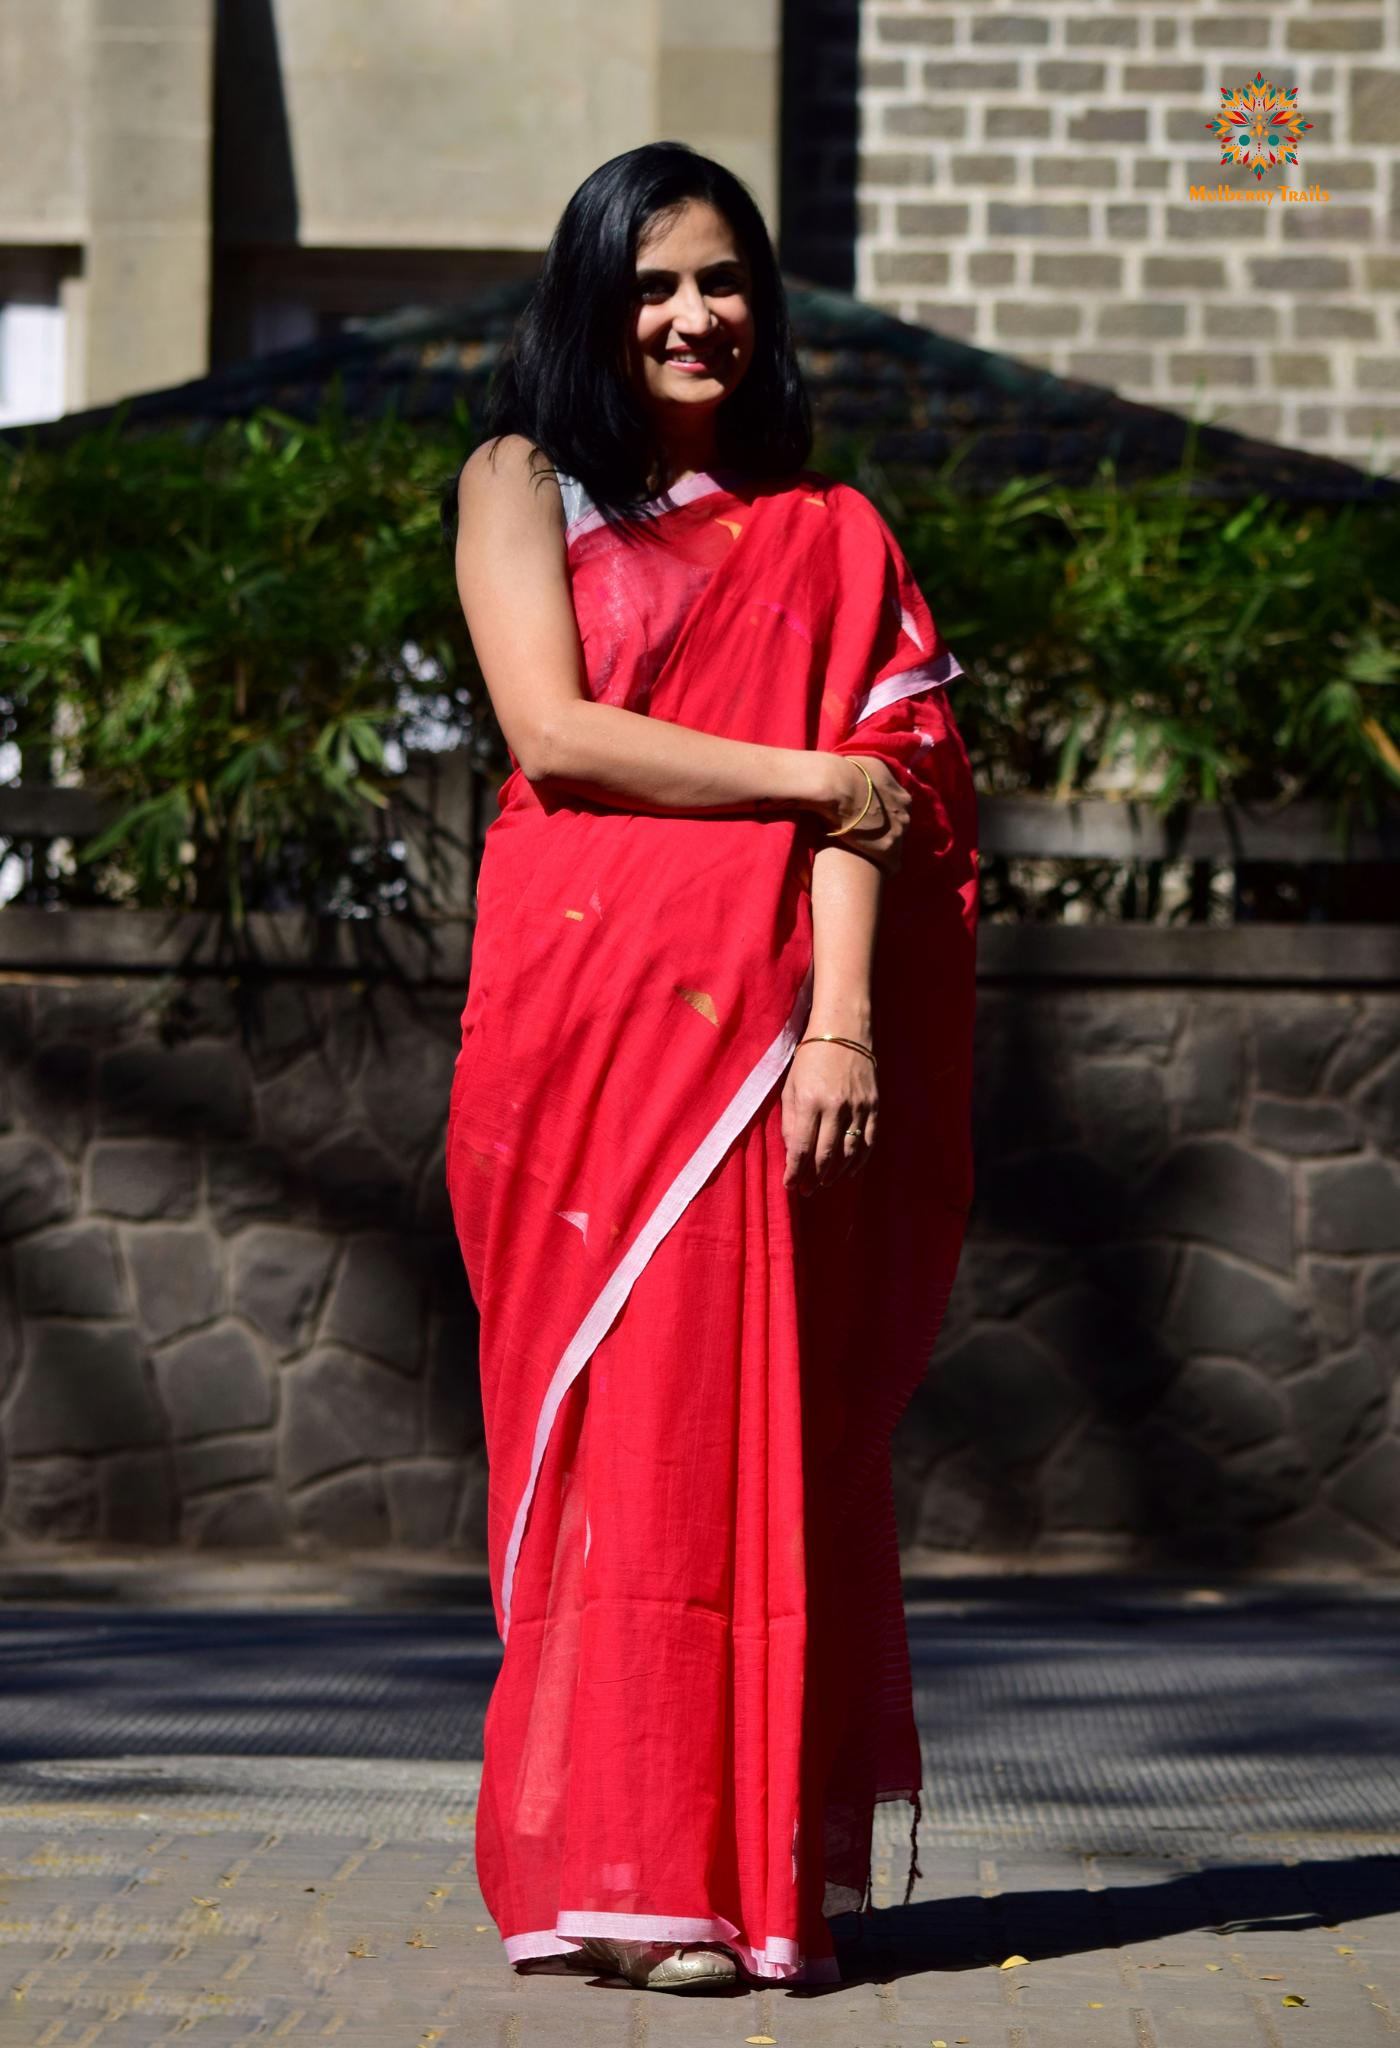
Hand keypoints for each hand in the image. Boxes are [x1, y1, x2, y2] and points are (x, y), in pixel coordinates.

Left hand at [781, 1039, 878, 1194]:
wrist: (843, 1032)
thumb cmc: (810, 1059)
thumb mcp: (791, 1087)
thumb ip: (790, 1121)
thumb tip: (793, 1154)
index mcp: (809, 1100)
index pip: (801, 1147)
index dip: (794, 1171)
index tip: (789, 1185)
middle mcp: (835, 1106)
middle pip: (826, 1154)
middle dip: (814, 1178)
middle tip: (807, 1190)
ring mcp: (858, 1107)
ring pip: (849, 1152)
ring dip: (836, 1173)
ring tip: (825, 1183)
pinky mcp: (874, 1105)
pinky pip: (869, 1141)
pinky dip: (860, 1160)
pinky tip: (849, 1171)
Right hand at [815, 756, 910, 873]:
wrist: (837, 786)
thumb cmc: (847, 771)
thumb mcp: (868, 765)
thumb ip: (874, 774)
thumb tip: (867, 774)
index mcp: (902, 795)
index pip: (899, 810)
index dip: (884, 815)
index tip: (870, 819)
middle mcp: (905, 813)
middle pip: (900, 828)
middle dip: (886, 832)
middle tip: (865, 835)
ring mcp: (899, 833)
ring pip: (897, 846)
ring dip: (883, 849)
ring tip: (867, 854)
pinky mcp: (888, 851)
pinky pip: (894, 866)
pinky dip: (885, 867)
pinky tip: (876, 870)